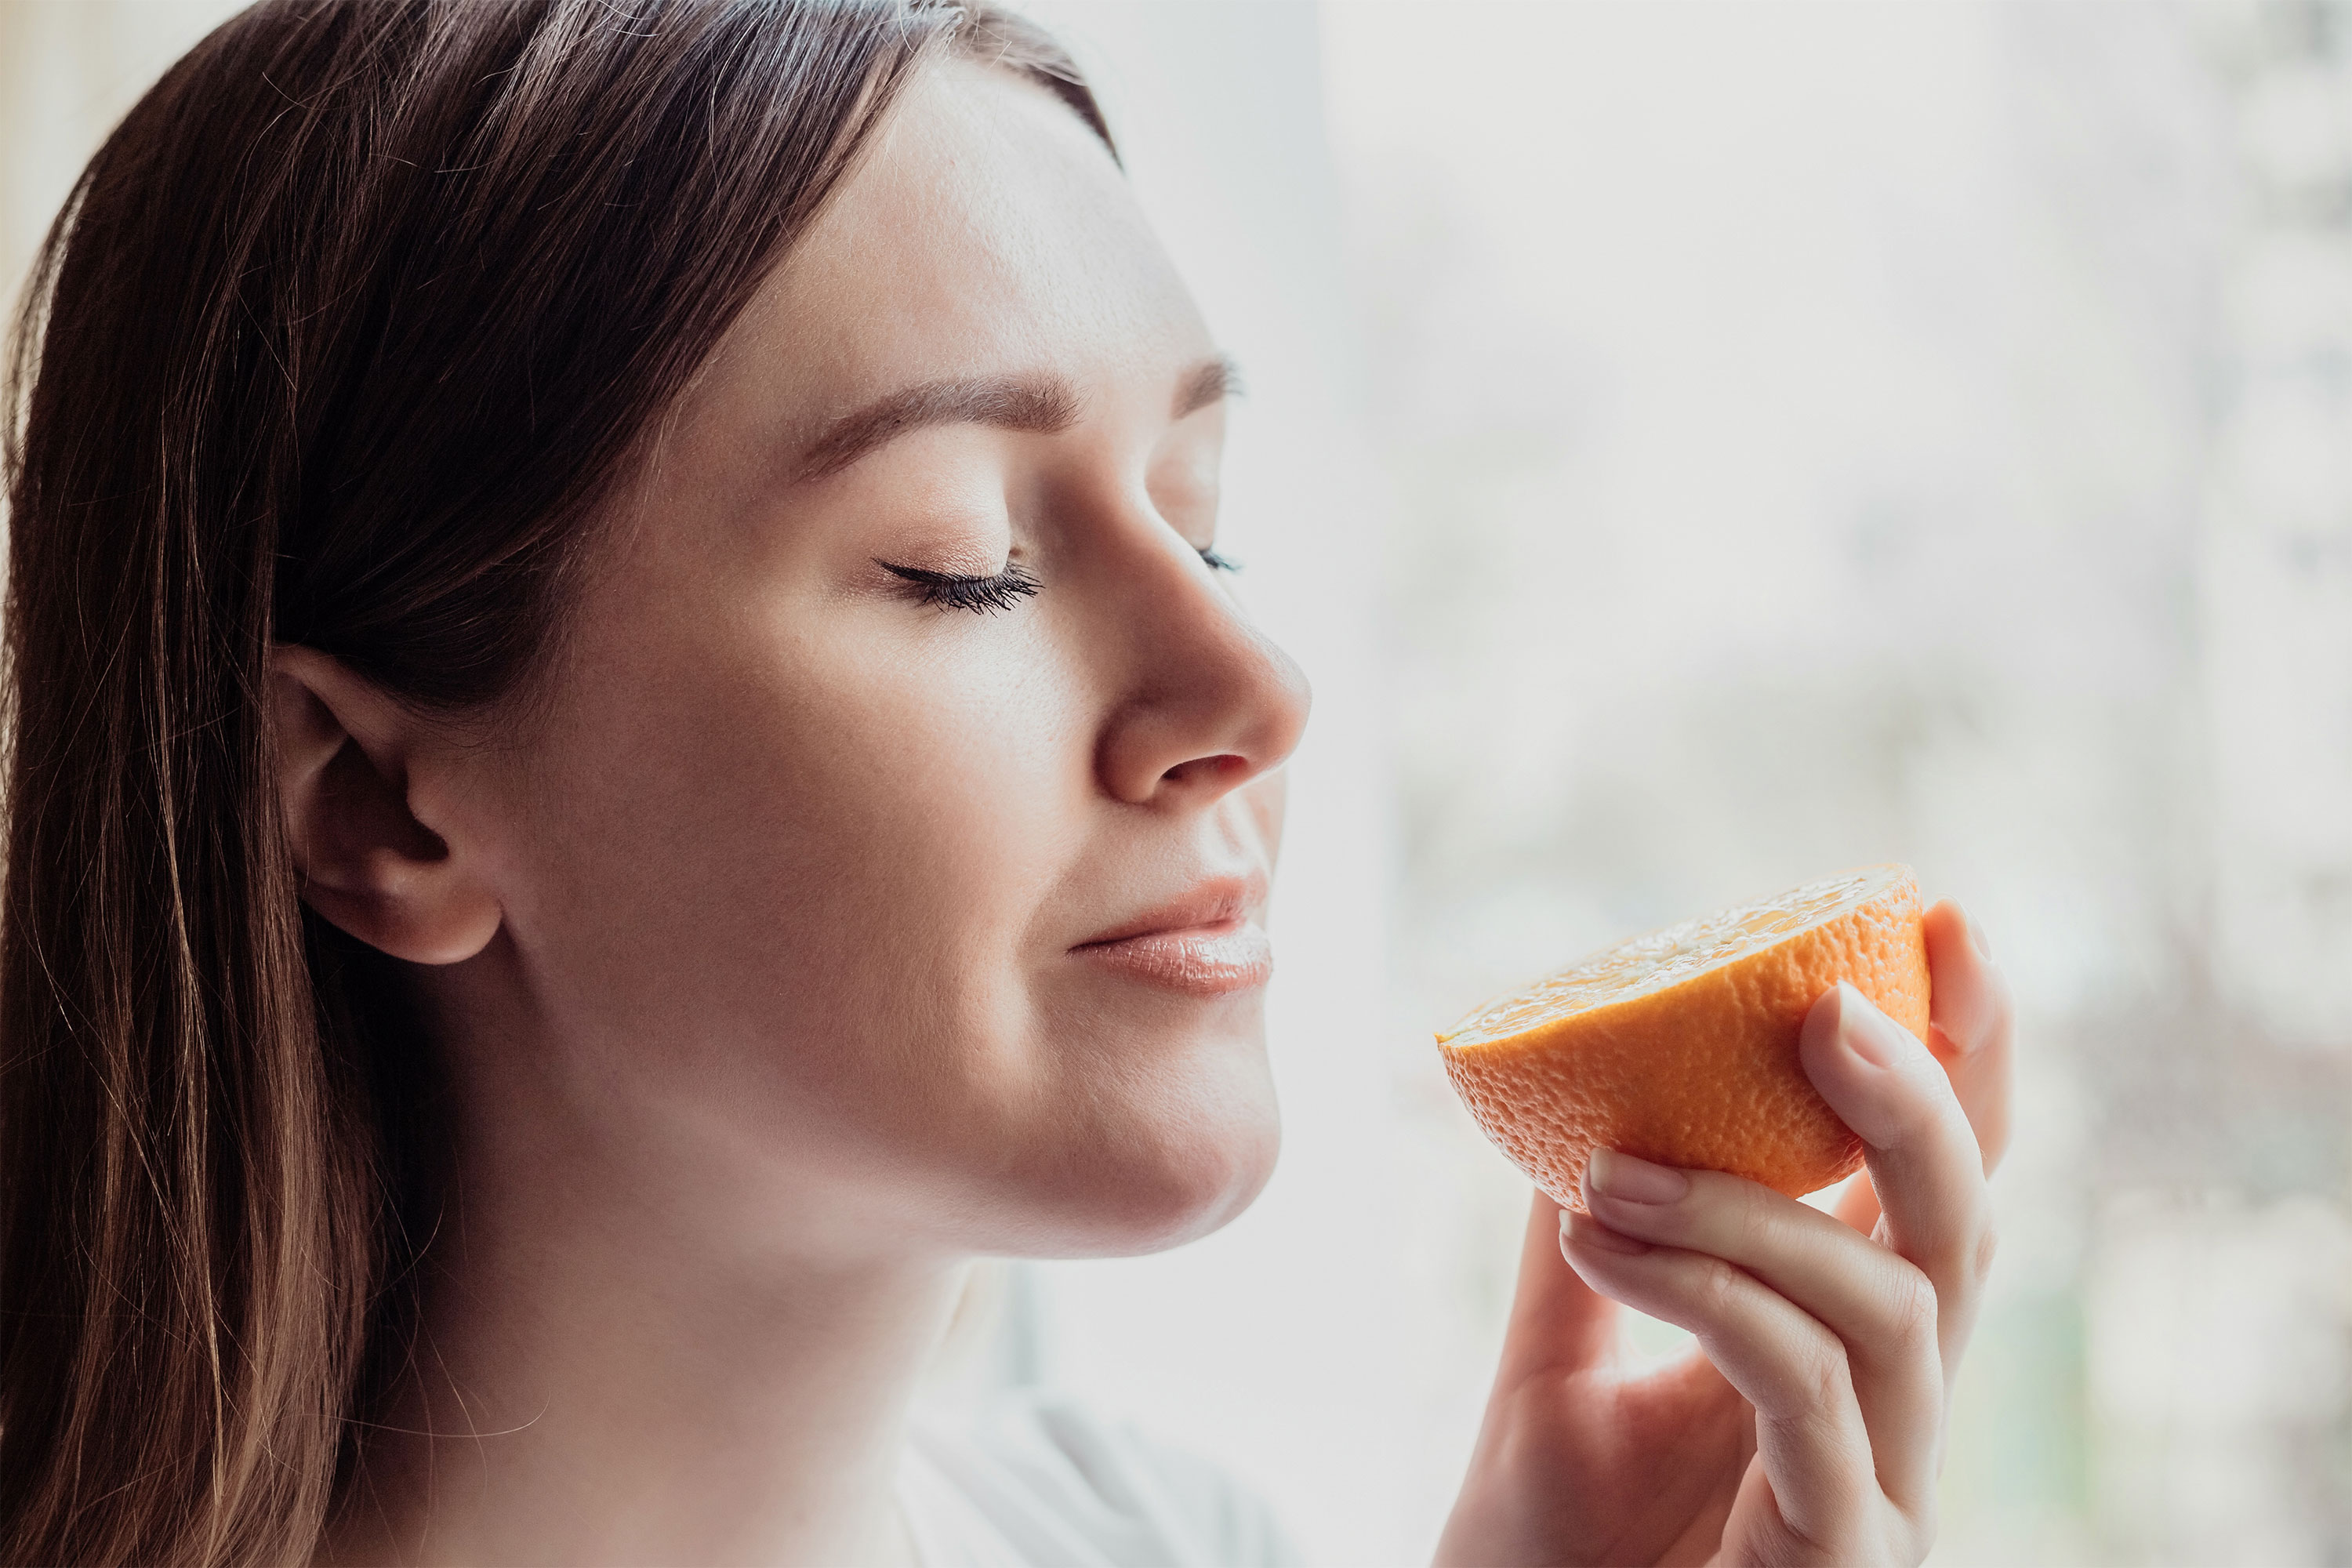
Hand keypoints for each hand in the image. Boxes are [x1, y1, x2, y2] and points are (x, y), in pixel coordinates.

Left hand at [1436, 898, 2012, 1566]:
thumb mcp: (1557, 1358)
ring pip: (1891, 1302)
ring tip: (1602, 1172)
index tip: (1931, 919)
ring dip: (1747, 1205)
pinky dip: (1712, 1294)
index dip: (1956, 1054)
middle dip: (1919, 1096)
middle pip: (1964, 1227)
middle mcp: (1889, 1409)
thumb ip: (1589, 1235)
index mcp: (1839, 1345)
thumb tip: (1568, 1091)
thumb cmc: (1542, 1546)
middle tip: (1823, 1001)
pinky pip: (1809, 1393)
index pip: (1928, 1182)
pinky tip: (1597, 1245)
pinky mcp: (1848, 1555)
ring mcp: (1883, 1491)